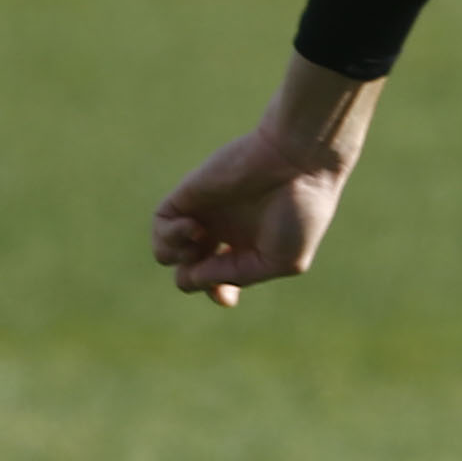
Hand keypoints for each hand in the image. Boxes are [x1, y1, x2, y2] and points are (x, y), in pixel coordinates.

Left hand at [148, 59, 382, 305]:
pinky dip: (169, 236)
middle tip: (213, 267)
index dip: (216, 293)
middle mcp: (224, 233)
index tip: (227, 297)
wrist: (298, 162)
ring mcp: (204, 215)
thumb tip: (194, 276)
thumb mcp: (282, 261)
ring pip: (167, 253)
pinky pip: (160, 224)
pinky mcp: (188, 197)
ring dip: (178, 258)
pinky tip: (193, 228)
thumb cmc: (301, 211)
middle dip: (196, 280)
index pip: (218, 280)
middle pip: (190, 271)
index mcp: (249, 248)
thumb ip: (238, 276)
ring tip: (201, 242)